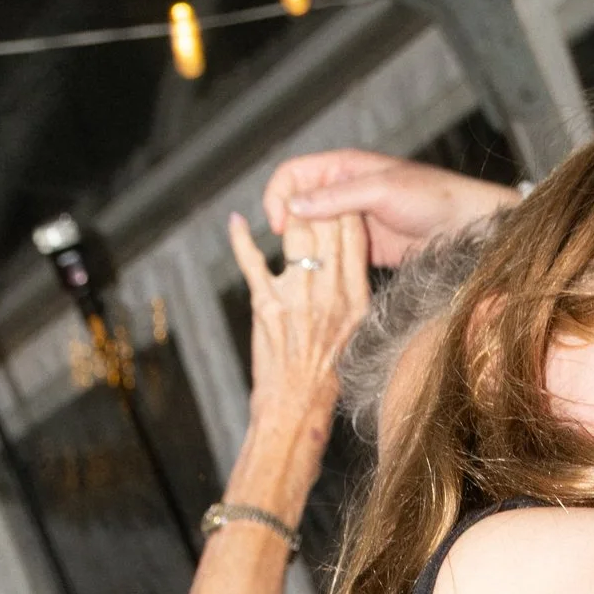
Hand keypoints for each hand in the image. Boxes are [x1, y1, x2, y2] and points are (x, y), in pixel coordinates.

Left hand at [225, 202, 370, 439]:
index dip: (344, 206)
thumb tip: (344, 257)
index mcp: (356, 299)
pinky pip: (252, 260)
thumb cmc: (326, 374)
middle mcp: (330, 295)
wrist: (297, 408)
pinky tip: (237, 222)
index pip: (354, 237)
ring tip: (283, 202)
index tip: (335, 192)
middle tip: (309, 185)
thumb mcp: (354, 331)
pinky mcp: (267, 306)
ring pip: (296, 235)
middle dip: (318, 201)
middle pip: (327, 228)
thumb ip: (350, 292)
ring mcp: (298, 299)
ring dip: (289, 215)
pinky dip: (241, 239)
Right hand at [262, 148, 520, 268]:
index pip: (292, 174)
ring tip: (311, 270)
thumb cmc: (432, 197)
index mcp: (343, 168)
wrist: (467, 226)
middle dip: (291, 229)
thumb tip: (293, 207)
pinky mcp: (365, 249)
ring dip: (309, 251)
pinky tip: (328, 280)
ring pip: (314, 235)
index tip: (279, 225)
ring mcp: (353, 222)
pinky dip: (327, 266)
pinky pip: (335, 257)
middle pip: (298, 208)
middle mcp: (343, 192)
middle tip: (294, 254)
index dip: (278, 196)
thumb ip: (337, 198)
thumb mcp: (381, 191)